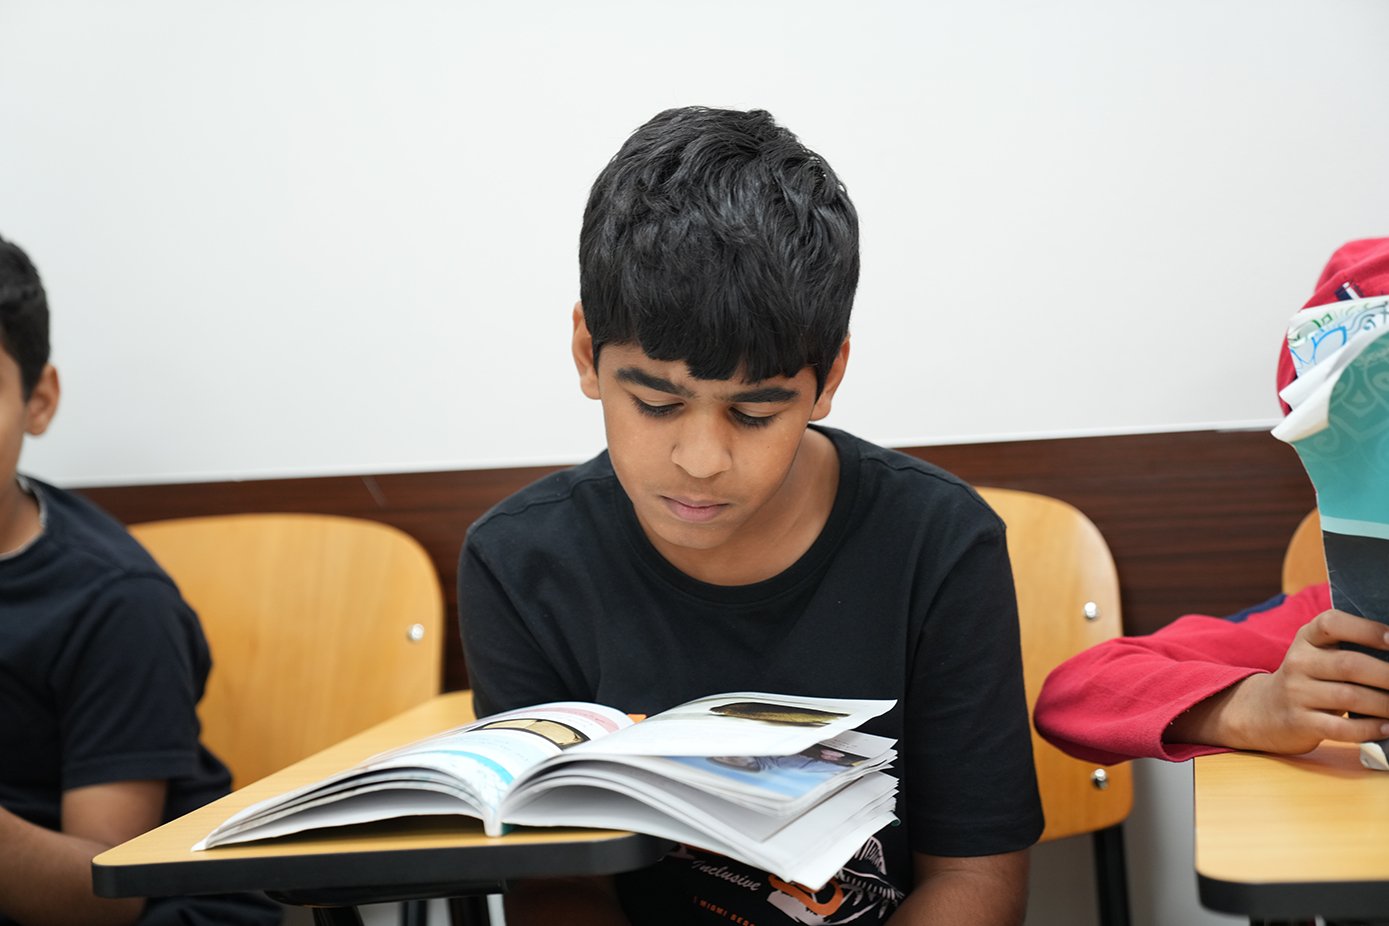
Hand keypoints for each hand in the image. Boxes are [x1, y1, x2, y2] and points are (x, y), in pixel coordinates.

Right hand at [1174, 609, 1388, 753]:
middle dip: (1387, 675)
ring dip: (1385, 704)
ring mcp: (1296, 693)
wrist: (1264, 710)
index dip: (1365, 629)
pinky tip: (1387, 728)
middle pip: (1349, 665)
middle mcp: (1298, 662)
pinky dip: (1370, 729)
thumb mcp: (1317, 654)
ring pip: (1349, 697)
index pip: (1332, 624)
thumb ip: (1349, 647)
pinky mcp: (1300, 723)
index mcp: (1307, 638)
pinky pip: (1340, 728)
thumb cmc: (1308, 679)